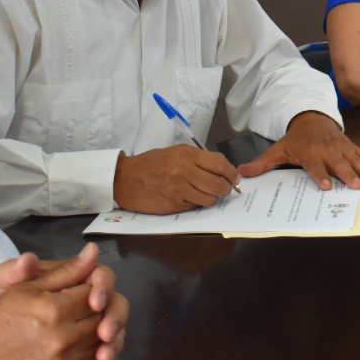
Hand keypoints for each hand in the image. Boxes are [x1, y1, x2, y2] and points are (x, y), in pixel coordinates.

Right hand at [0, 243, 129, 359]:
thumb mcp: (27, 287)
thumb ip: (66, 271)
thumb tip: (93, 252)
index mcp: (56, 310)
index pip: (96, 294)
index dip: (91, 291)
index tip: (79, 293)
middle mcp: (63, 339)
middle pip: (102, 319)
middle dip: (96, 312)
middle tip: (78, 310)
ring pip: (99, 345)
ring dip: (94, 335)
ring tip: (75, 328)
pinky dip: (86, 357)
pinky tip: (71, 348)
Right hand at [113, 145, 240, 213]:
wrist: (124, 178)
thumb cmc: (151, 163)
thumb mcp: (176, 152)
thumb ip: (198, 159)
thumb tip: (222, 169)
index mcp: (187, 155)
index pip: (220, 164)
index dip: (232, 173)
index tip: (234, 178)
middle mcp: (185, 172)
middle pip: (219, 184)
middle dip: (226, 188)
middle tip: (226, 188)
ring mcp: (179, 190)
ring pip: (210, 199)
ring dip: (213, 198)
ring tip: (208, 194)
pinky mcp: (173, 205)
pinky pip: (195, 207)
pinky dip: (198, 204)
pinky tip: (192, 198)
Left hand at [238, 111, 359, 189]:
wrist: (312, 119)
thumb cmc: (296, 140)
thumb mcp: (278, 149)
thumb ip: (262, 163)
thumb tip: (242, 173)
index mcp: (309, 153)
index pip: (315, 166)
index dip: (320, 175)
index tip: (325, 186)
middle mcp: (327, 151)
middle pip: (339, 164)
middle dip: (348, 175)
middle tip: (357, 186)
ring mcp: (342, 148)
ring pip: (354, 159)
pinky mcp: (351, 146)